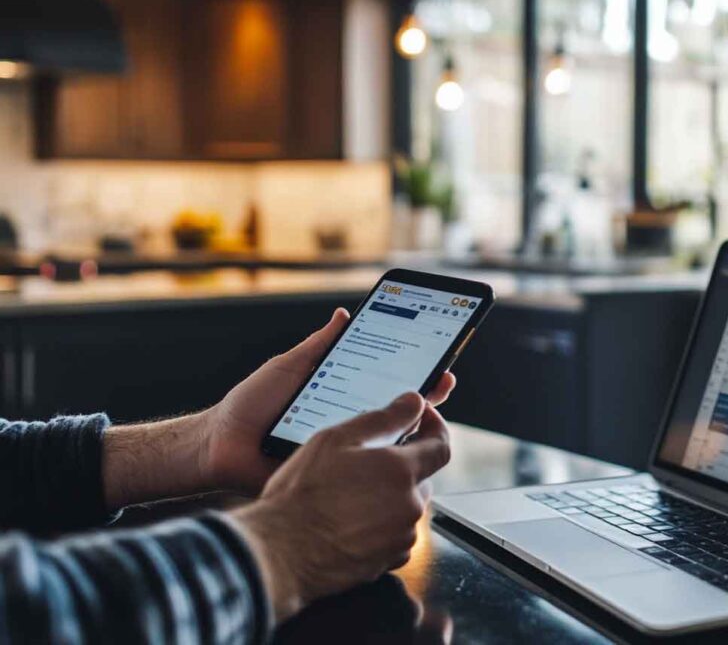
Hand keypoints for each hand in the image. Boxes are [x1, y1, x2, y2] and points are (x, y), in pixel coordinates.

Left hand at [200, 308, 456, 493]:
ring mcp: (343, 454)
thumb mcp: (289, 367)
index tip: (439, 362)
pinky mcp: (331, 478)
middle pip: (396, 415)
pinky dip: (382, 464)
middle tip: (443, 381)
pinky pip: (360, 472)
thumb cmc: (249, 406)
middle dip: (426, 398)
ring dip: (411, 431)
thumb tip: (344, 315)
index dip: (414, 376)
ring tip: (428, 411)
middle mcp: (347, 426)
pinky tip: (398, 450)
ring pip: (386, 446)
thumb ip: (319, 346)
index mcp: (342, 398)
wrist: (218, 445)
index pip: (387, 387)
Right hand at [232, 392, 450, 621]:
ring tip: (351, 492)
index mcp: (402, 471)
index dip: (434, 428)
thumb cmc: (302, 495)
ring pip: (407, 506)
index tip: (421, 421)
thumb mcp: (337, 440)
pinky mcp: (388, 561)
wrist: (280, 552)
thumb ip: (384, 418)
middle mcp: (409, 506)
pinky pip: (395, 534)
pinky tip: (350, 519)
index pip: (441, 445)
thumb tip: (414, 402)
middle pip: (423, 477)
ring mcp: (400, 537)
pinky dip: (382, 523)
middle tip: (368, 459)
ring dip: (390, 495)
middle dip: (404, 464)